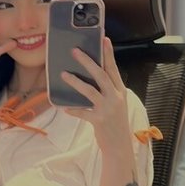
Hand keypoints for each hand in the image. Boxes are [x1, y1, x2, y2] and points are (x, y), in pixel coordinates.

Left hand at [62, 37, 130, 152]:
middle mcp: (115, 98)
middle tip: (75, 51)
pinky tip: (63, 107)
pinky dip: (73, 110)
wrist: (119, 146)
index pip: (113, 69)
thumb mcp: (117, 104)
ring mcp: (107, 109)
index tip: (104, 39)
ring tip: (64, 74)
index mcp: (120, 91)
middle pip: (101, 75)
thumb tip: (90, 76)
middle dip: (88, 62)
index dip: (108, 54)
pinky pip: (82, 113)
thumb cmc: (115, 123)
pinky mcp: (99, 121)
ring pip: (90, 91)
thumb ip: (107, 90)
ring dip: (76, 82)